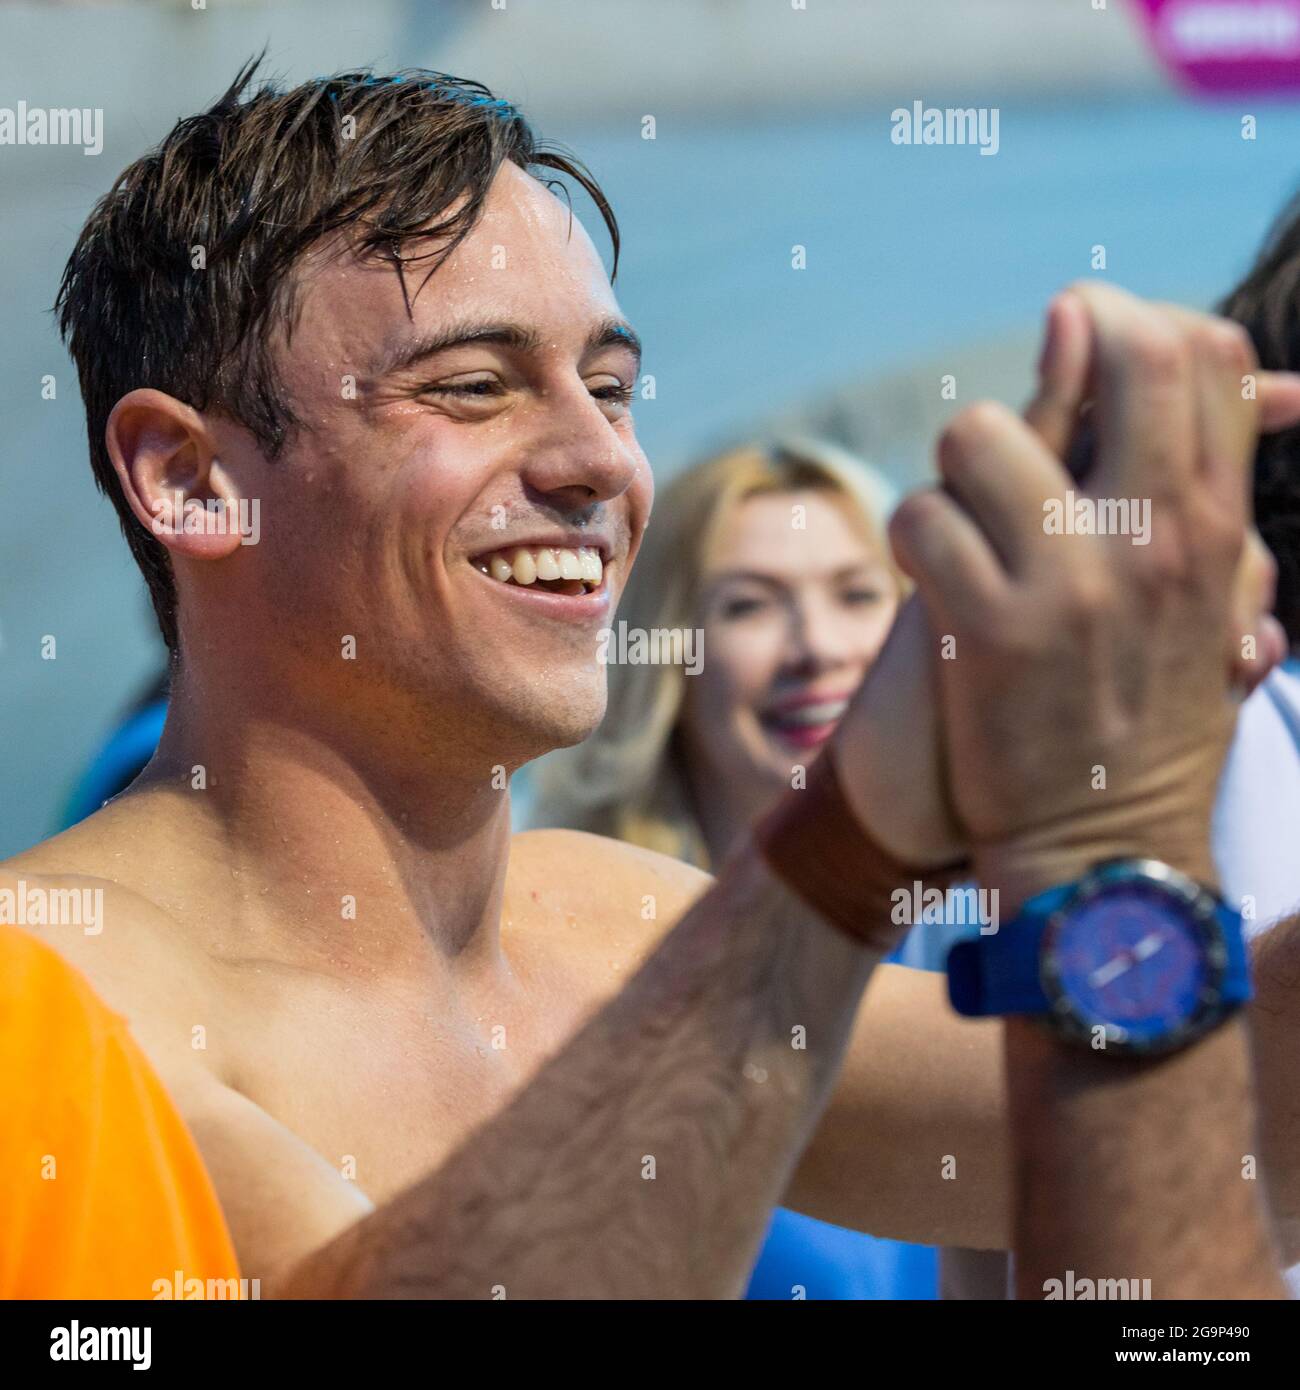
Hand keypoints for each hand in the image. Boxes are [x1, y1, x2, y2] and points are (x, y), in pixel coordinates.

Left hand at [887, 283, 1299, 905]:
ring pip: (983, 433)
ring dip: (958, 464)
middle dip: (1064, 339)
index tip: (1088, 342)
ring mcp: (1072, 582)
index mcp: (1217, 530)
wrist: (1098, 850)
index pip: (1206, 355)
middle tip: (1023, 395)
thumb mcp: (1206, 610)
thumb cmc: (1141, 723)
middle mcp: (1157, 540)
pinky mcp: (988, 631)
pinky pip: (921, 517)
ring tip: (967, 514)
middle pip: (1125, 351)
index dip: (1136, 325)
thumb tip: (1265, 394)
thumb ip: (1206, 503)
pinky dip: (911, 535)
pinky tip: (928, 573)